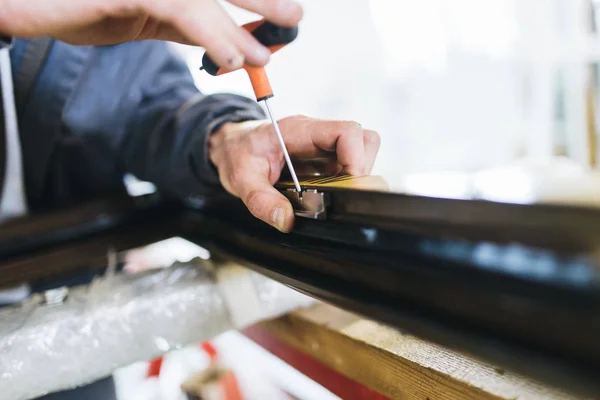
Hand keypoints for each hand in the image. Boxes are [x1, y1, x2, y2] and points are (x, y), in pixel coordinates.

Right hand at [0, 0, 301, 68]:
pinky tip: (229, 60)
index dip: (255, 1)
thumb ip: (192, 24)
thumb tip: (236, 45)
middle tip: (295, 18)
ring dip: (245, 20)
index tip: (282, 22)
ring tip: (266, 52)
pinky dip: (211, 34)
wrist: (31, 0)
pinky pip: (182, 10)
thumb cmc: (90, 4)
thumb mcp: (152, 15)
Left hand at [209, 116, 379, 231]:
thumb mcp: (240, 179)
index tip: (349, 183)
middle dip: (361, 168)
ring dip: (354, 176)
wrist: (231, 145)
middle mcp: (316, 134)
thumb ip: (262, 201)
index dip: (356, 157)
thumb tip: (286, 220)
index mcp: (298, 130)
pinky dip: (346, 182)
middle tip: (343, 192)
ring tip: (334, 194)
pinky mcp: (323, 158)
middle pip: (362, 139)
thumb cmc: (237, 154)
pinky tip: (327, 194)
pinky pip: (348, 165)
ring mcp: (322, 146)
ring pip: (361, 151)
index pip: (346, 131)